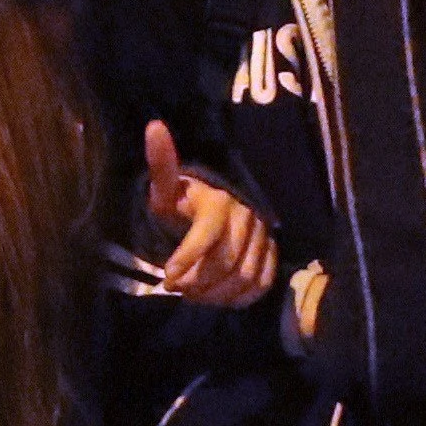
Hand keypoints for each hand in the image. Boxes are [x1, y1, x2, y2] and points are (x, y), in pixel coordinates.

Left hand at [143, 121, 276, 308]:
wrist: (210, 208)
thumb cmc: (183, 201)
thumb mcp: (166, 188)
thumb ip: (161, 165)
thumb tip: (153, 127)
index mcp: (219, 201)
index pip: (207, 235)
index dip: (187, 258)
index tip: (166, 276)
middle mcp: (248, 217)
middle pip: (226, 261)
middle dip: (196, 281)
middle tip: (175, 287)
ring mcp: (264, 237)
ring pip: (245, 277)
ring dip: (215, 294)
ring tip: (192, 293)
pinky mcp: (272, 254)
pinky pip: (263, 284)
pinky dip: (238, 298)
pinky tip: (216, 297)